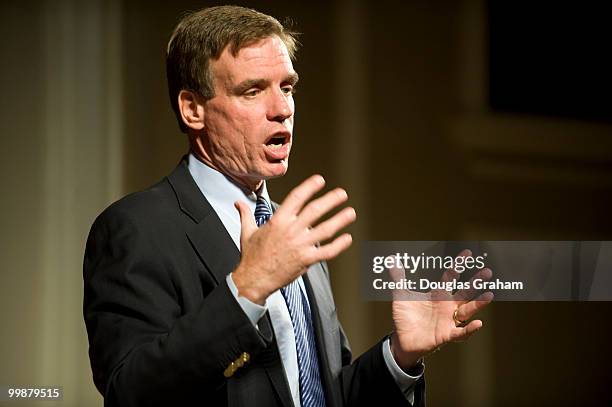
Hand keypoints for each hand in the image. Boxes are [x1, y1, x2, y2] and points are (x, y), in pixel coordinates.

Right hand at [232, 175, 355, 303]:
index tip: (320, 180)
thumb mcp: (246, 232)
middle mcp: (291, 230)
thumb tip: (237, 203)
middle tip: (342, 194)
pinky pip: (327, 251)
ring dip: (340, 220)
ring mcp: (300, 245)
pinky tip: (348, 238)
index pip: (297, 197)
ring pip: (325, 230)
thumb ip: (245, 214)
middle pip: (315, 210)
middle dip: (331, 200)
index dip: (310, 186)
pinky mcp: (306, 260)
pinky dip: (339, 245)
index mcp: (278, 221)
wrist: (254, 279)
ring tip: (351, 213)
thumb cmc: (251, 256)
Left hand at [389, 250, 492, 368]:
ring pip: (467, 310)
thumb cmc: (406, 317)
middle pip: (464, 292)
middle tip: (487, 272)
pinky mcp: (446, 335)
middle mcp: (446, 306)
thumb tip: (391, 259)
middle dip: (475, 282)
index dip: (458, 264)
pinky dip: (470, 329)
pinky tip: (479, 324)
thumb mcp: (400, 295)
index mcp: (437, 295)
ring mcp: (448, 320)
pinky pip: (460, 332)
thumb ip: (398, 277)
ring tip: (489, 295)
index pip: (450, 276)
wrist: (402, 339)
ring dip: (478, 304)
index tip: (467, 253)